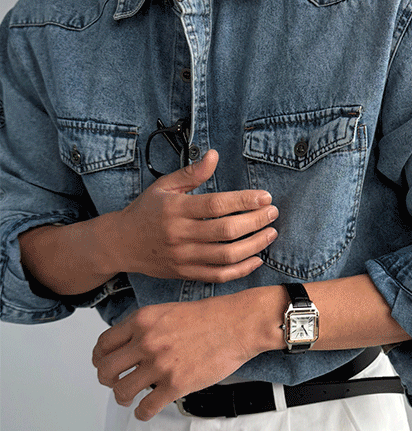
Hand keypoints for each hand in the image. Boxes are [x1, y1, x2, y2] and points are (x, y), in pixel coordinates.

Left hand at [92, 295, 262, 420]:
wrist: (238, 324)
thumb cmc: (212, 316)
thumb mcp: (169, 310)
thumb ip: (147, 326)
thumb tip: (132, 345)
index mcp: (142, 321)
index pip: (104, 344)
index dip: (101, 358)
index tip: (105, 364)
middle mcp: (146, 342)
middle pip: (106, 370)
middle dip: (108, 380)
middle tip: (115, 383)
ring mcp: (160, 365)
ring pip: (122, 391)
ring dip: (122, 398)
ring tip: (130, 398)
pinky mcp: (176, 385)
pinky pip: (147, 407)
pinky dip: (142, 413)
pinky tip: (146, 411)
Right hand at [113, 149, 277, 282]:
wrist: (120, 244)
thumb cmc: (146, 211)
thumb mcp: (164, 186)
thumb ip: (192, 172)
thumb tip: (214, 155)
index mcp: (175, 209)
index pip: (217, 204)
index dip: (245, 201)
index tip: (265, 197)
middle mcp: (180, 234)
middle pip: (226, 230)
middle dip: (256, 221)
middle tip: (273, 213)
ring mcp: (183, 257)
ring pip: (227, 255)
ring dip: (254, 245)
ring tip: (270, 233)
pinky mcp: (186, 273)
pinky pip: (219, 275)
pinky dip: (241, 270)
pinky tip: (257, 258)